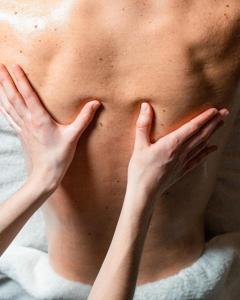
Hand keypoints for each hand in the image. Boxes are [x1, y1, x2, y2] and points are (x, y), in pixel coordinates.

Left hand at [0, 64, 100, 191]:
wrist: (45, 174)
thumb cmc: (59, 156)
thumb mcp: (74, 137)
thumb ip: (84, 119)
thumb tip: (95, 103)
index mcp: (40, 120)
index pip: (28, 95)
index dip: (20, 80)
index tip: (14, 65)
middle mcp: (28, 121)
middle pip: (13, 98)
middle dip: (6, 81)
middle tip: (0, 66)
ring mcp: (22, 128)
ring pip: (8, 106)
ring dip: (1, 91)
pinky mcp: (21, 134)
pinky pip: (8, 117)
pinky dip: (2, 107)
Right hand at [127, 102, 228, 205]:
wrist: (144, 192)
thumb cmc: (140, 169)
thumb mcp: (139, 145)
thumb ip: (143, 125)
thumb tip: (146, 105)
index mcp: (171, 144)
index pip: (192, 128)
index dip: (204, 118)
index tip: (214, 109)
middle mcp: (181, 152)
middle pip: (201, 135)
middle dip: (214, 123)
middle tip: (225, 112)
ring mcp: (183, 162)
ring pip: (202, 145)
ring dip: (212, 134)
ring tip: (221, 124)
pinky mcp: (182, 171)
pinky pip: (198, 160)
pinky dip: (207, 152)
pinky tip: (213, 148)